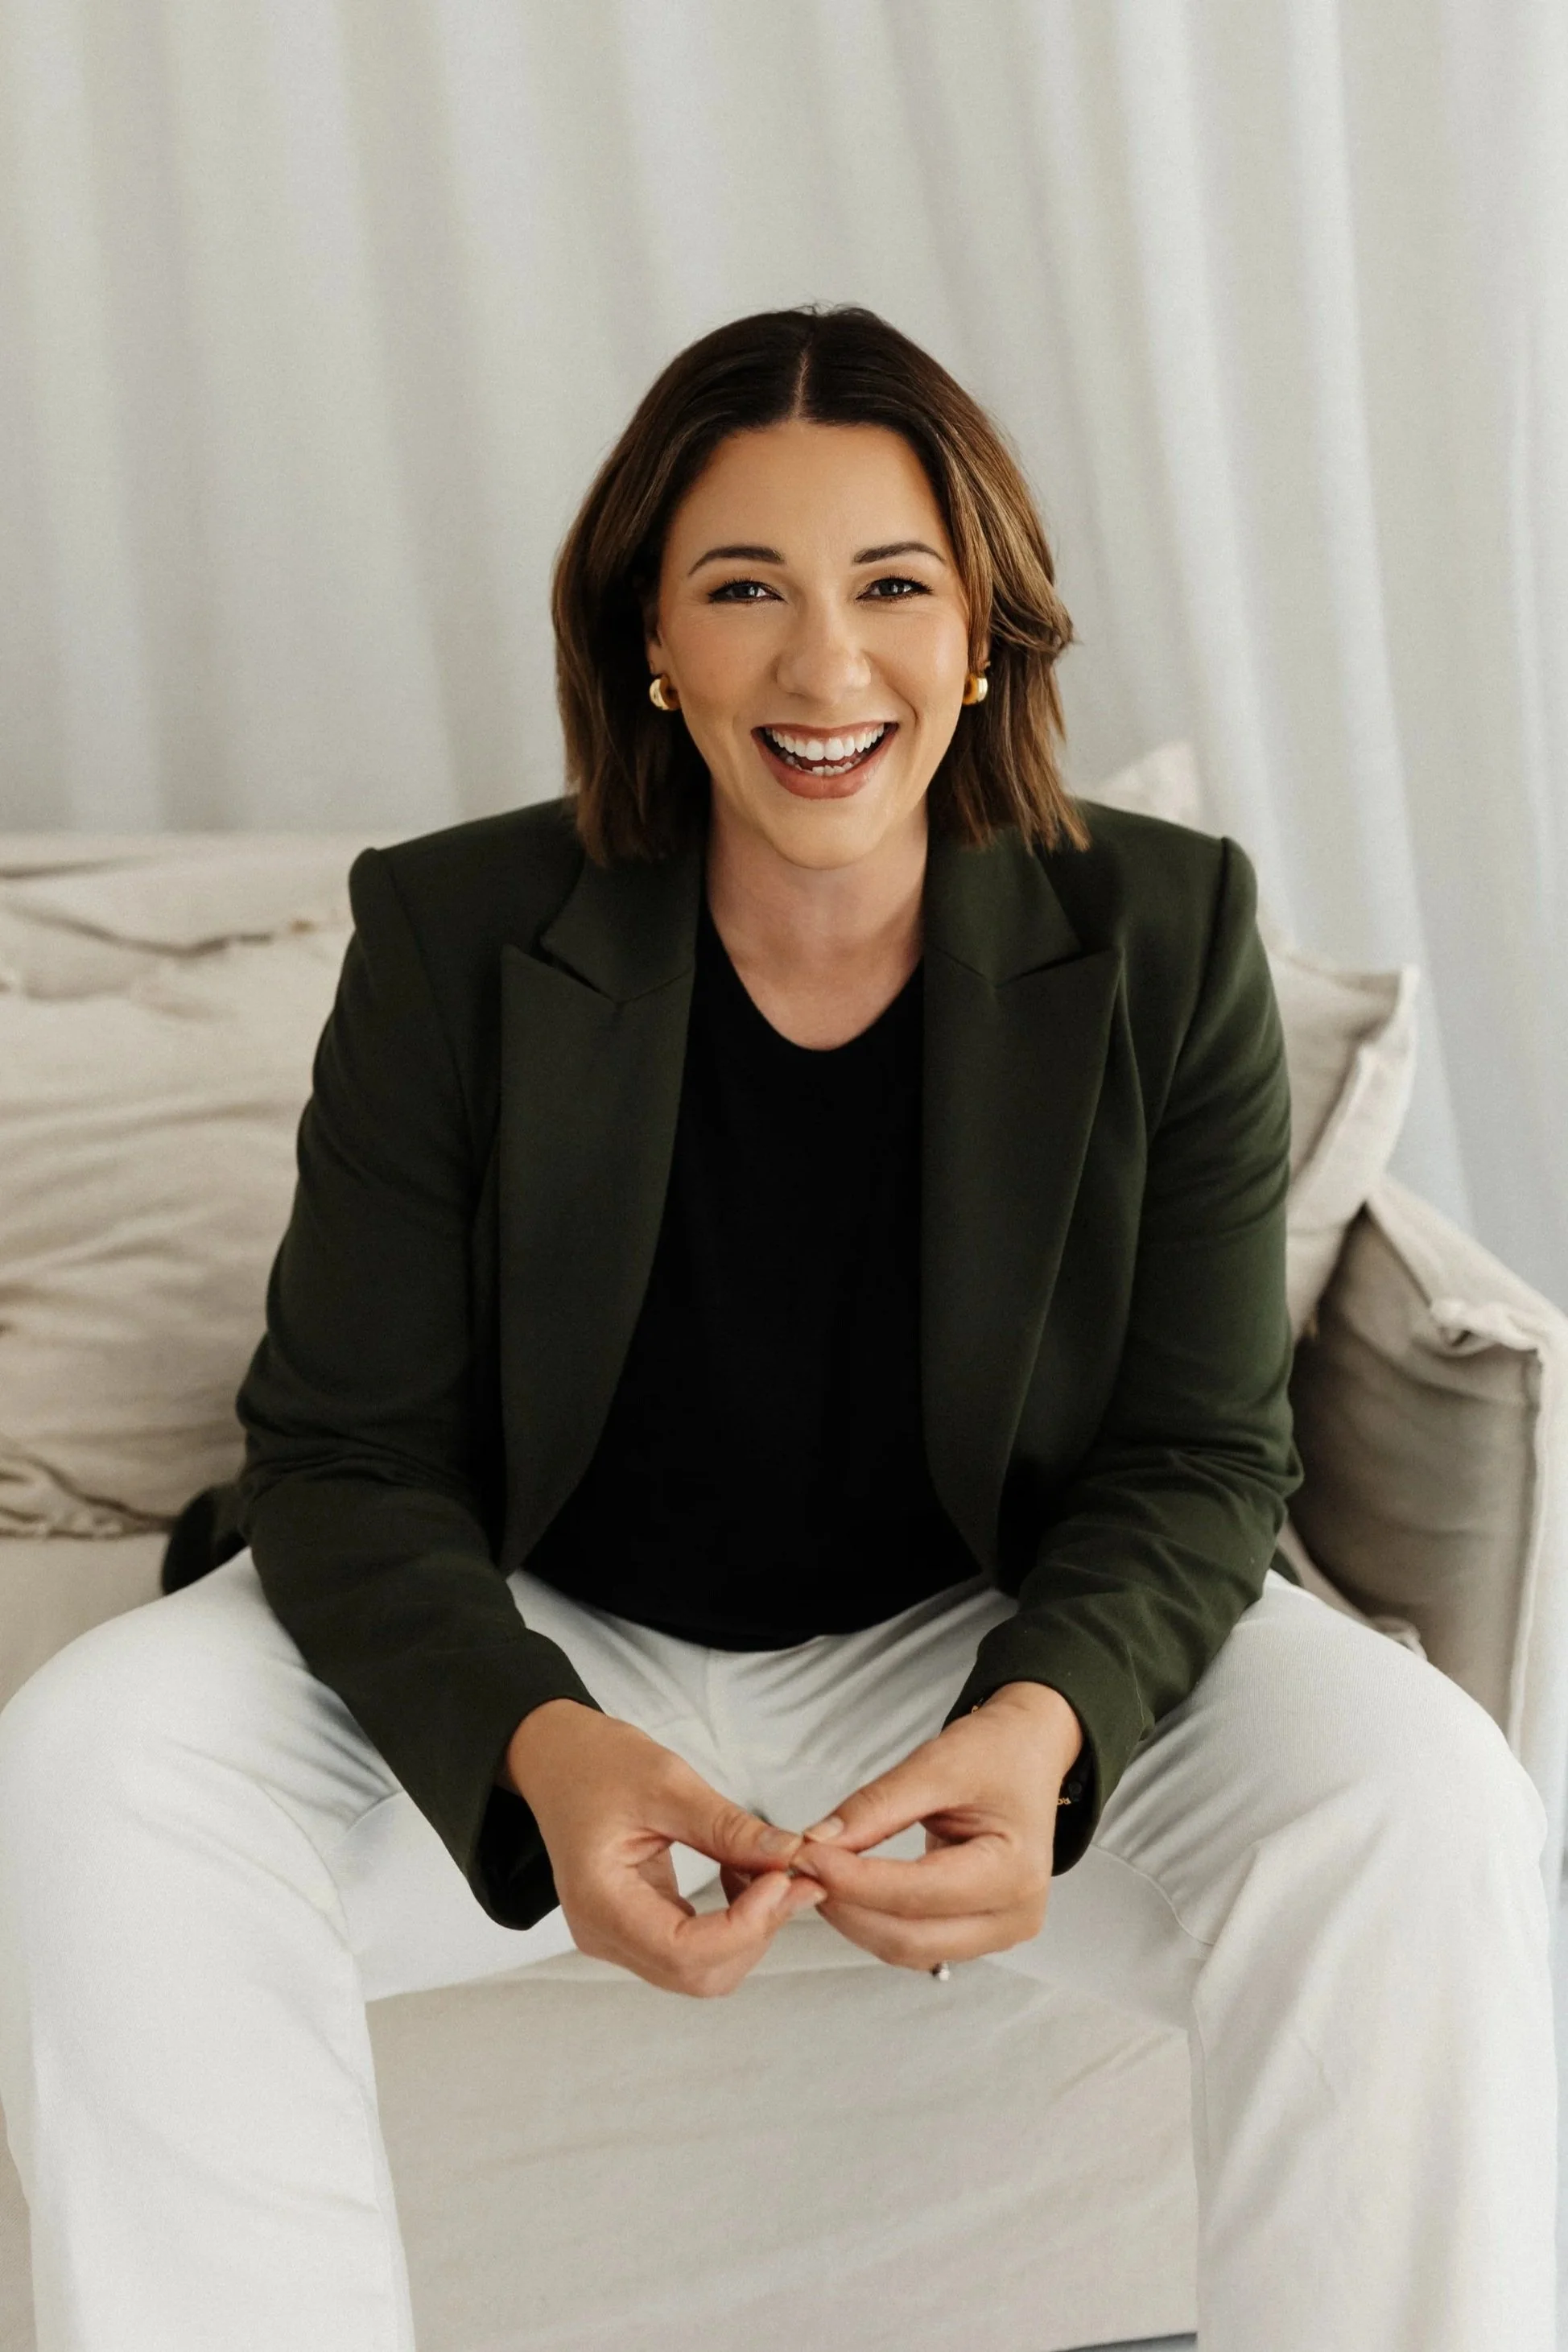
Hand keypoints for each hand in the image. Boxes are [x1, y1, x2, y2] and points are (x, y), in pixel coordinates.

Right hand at [502, 1700, 825, 1997]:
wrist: (558, 1759)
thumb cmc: (598, 1763)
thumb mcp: (667, 1782)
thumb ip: (727, 1827)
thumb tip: (790, 1855)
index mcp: (599, 1902)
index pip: (684, 1951)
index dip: (746, 1925)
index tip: (785, 1878)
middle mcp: (604, 1935)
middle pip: (698, 1974)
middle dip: (756, 1932)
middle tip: (795, 1876)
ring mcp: (618, 1938)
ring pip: (702, 1971)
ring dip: (750, 1930)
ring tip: (773, 1871)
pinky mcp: (637, 1929)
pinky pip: (694, 1949)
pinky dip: (733, 1924)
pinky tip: (745, 1877)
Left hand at [783, 1682, 1083, 1970]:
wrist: (1027, 1754)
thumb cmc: (997, 1754)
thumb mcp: (937, 1764)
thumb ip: (876, 1806)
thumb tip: (819, 1841)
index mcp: (1015, 1870)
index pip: (917, 1893)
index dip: (853, 1879)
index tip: (806, 1856)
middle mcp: (1014, 1915)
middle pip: (908, 1937)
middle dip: (846, 1907)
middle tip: (801, 1869)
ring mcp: (998, 1932)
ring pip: (907, 1949)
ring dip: (855, 1919)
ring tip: (817, 1876)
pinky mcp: (977, 1932)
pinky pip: (915, 1942)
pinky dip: (873, 1921)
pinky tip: (846, 1889)